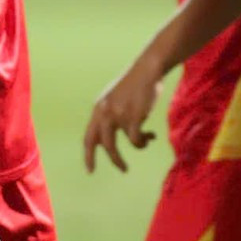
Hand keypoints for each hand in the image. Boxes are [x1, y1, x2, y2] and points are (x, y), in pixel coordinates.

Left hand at [83, 52, 162, 173]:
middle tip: (123, 169)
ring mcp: (117, 115)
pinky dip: (143, 141)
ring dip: (129, 152)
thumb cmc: (135, 84)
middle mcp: (104, 113)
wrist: (147, 69)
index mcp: (98, 109)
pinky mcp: (132, 117)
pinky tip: (151, 136)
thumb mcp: (116, 100)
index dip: (89, 155)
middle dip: (113, 159)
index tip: (90, 171)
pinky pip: (135, 140)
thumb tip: (112, 140)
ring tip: (142, 148)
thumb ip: (111, 116)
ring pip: (116, 146)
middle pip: (102, 144)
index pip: (88, 137)